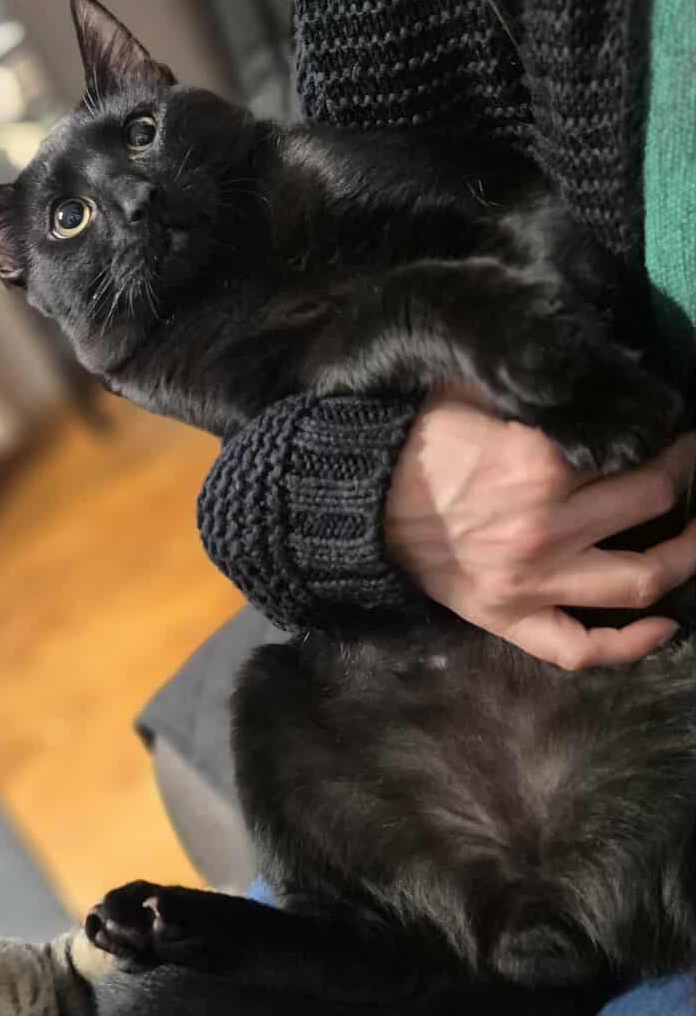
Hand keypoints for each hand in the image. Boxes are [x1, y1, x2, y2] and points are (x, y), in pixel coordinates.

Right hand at [384, 389, 695, 667]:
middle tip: (686, 466)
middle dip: (683, 479)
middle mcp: (544, 527)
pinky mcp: (506, 618)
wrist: (352, 497)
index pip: (637, 447)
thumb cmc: (415, 436)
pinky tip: (665, 626)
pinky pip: (578, 648)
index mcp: (538, 463)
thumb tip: (605, 367)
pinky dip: (629, 645)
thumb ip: (542, 385)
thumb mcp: (475, 388)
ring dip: (684, 555)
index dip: (669, 435)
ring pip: (639, 578)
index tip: (676, 426)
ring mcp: (528, 582)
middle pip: (651, 502)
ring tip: (694, 535)